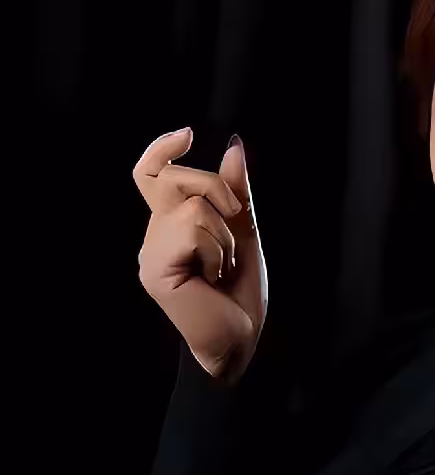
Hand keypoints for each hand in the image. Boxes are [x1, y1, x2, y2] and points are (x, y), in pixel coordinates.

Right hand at [135, 129, 267, 383]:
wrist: (241, 341)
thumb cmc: (240, 295)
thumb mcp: (244, 234)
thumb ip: (236, 192)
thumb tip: (233, 144)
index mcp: (172, 226)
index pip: (150, 174)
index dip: (161, 148)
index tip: (186, 133)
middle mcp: (154, 235)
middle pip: (174, 177)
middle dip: (217, 190)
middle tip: (234, 227)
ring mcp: (151, 252)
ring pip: (191, 204)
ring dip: (224, 234)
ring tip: (221, 267)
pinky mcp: (155, 268)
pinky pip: (192, 228)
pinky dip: (217, 249)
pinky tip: (212, 277)